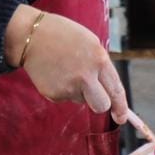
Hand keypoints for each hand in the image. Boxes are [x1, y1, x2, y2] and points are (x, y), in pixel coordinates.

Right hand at [6, 6, 130, 121]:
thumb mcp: (92, 44)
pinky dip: (64, 89)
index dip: (121, 106)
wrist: (33, 37)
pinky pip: (66, 97)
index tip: (122, 118)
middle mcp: (85, 76)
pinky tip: (58, 73)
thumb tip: (109, 90)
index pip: (116, 90)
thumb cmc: (65, 36)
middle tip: (98, 100)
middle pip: (101, 106)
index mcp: (99, 60)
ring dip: (80, 91)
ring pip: (82, 100)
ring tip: (69, 70)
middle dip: (102, 105)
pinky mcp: (53, 94)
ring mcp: (68, 87)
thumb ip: (102, 66)